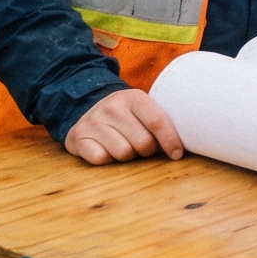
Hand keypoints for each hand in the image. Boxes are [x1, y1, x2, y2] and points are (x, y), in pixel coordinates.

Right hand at [63, 88, 183, 165]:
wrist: (87, 109)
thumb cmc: (125, 116)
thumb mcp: (142, 110)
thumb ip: (159, 122)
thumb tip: (179, 149)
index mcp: (134, 98)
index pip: (157, 122)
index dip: (170, 140)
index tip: (176, 154)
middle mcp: (112, 107)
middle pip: (143, 143)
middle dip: (147, 151)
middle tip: (142, 147)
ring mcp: (93, 121)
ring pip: (123, 153)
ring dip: (127, 156)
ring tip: (123, 145)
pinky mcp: (77, 136)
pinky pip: (101, 159)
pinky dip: (106, 160)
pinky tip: (105, 150)